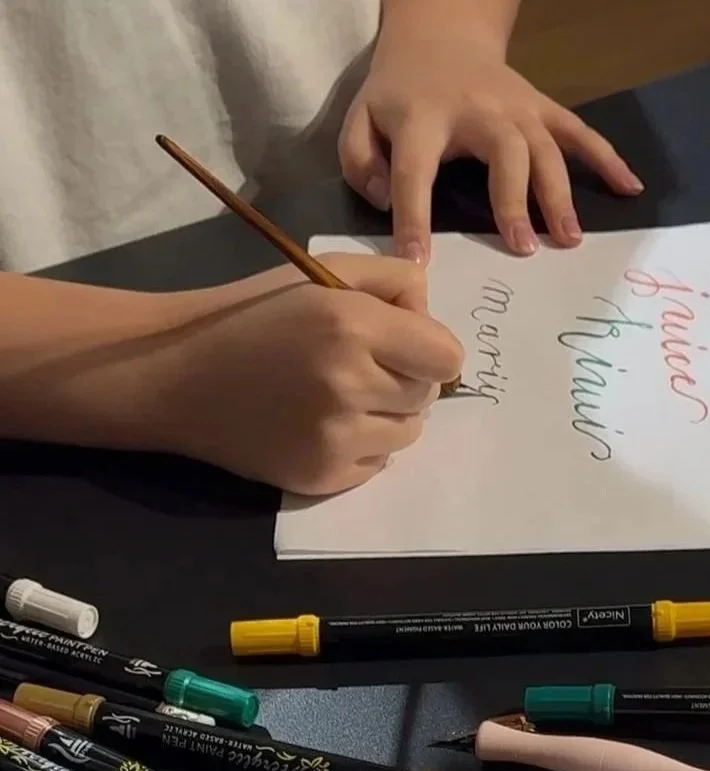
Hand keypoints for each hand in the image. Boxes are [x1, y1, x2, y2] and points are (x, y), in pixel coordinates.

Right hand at [152, 254, 463, 494]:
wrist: (180, 375)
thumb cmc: (253, 315)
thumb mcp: (319, 273)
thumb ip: (391, 280)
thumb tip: (432, 310)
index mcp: (351, 325)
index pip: (447, 356)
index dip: (430, 348)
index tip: (402, 344)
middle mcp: (349, 385)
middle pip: (428, 395)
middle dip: (405, 379)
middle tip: (357, 366)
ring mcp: (336, 438)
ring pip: (409, 433)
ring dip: (387, 416)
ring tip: (338, 396)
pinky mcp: (323, 476)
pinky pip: (378, 464)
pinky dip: (361, 446)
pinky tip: (320, 424)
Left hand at [339, 40, 642, 263]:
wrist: (439, 37)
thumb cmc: (399, 95)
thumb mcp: (360, 120)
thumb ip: (361, 163)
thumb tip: (388, 202)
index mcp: (423, 117)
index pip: (416, 171)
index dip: (413, 217)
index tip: (419, 262)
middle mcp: (478, 109)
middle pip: (503, 151)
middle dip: (514, 199)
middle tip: (522, 248)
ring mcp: (517, 108)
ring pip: (544, 147)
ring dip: (559, 194)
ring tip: (569, 239)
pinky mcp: (542, 109)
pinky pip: (579, 133)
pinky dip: (607, 159)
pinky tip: (630, 189)